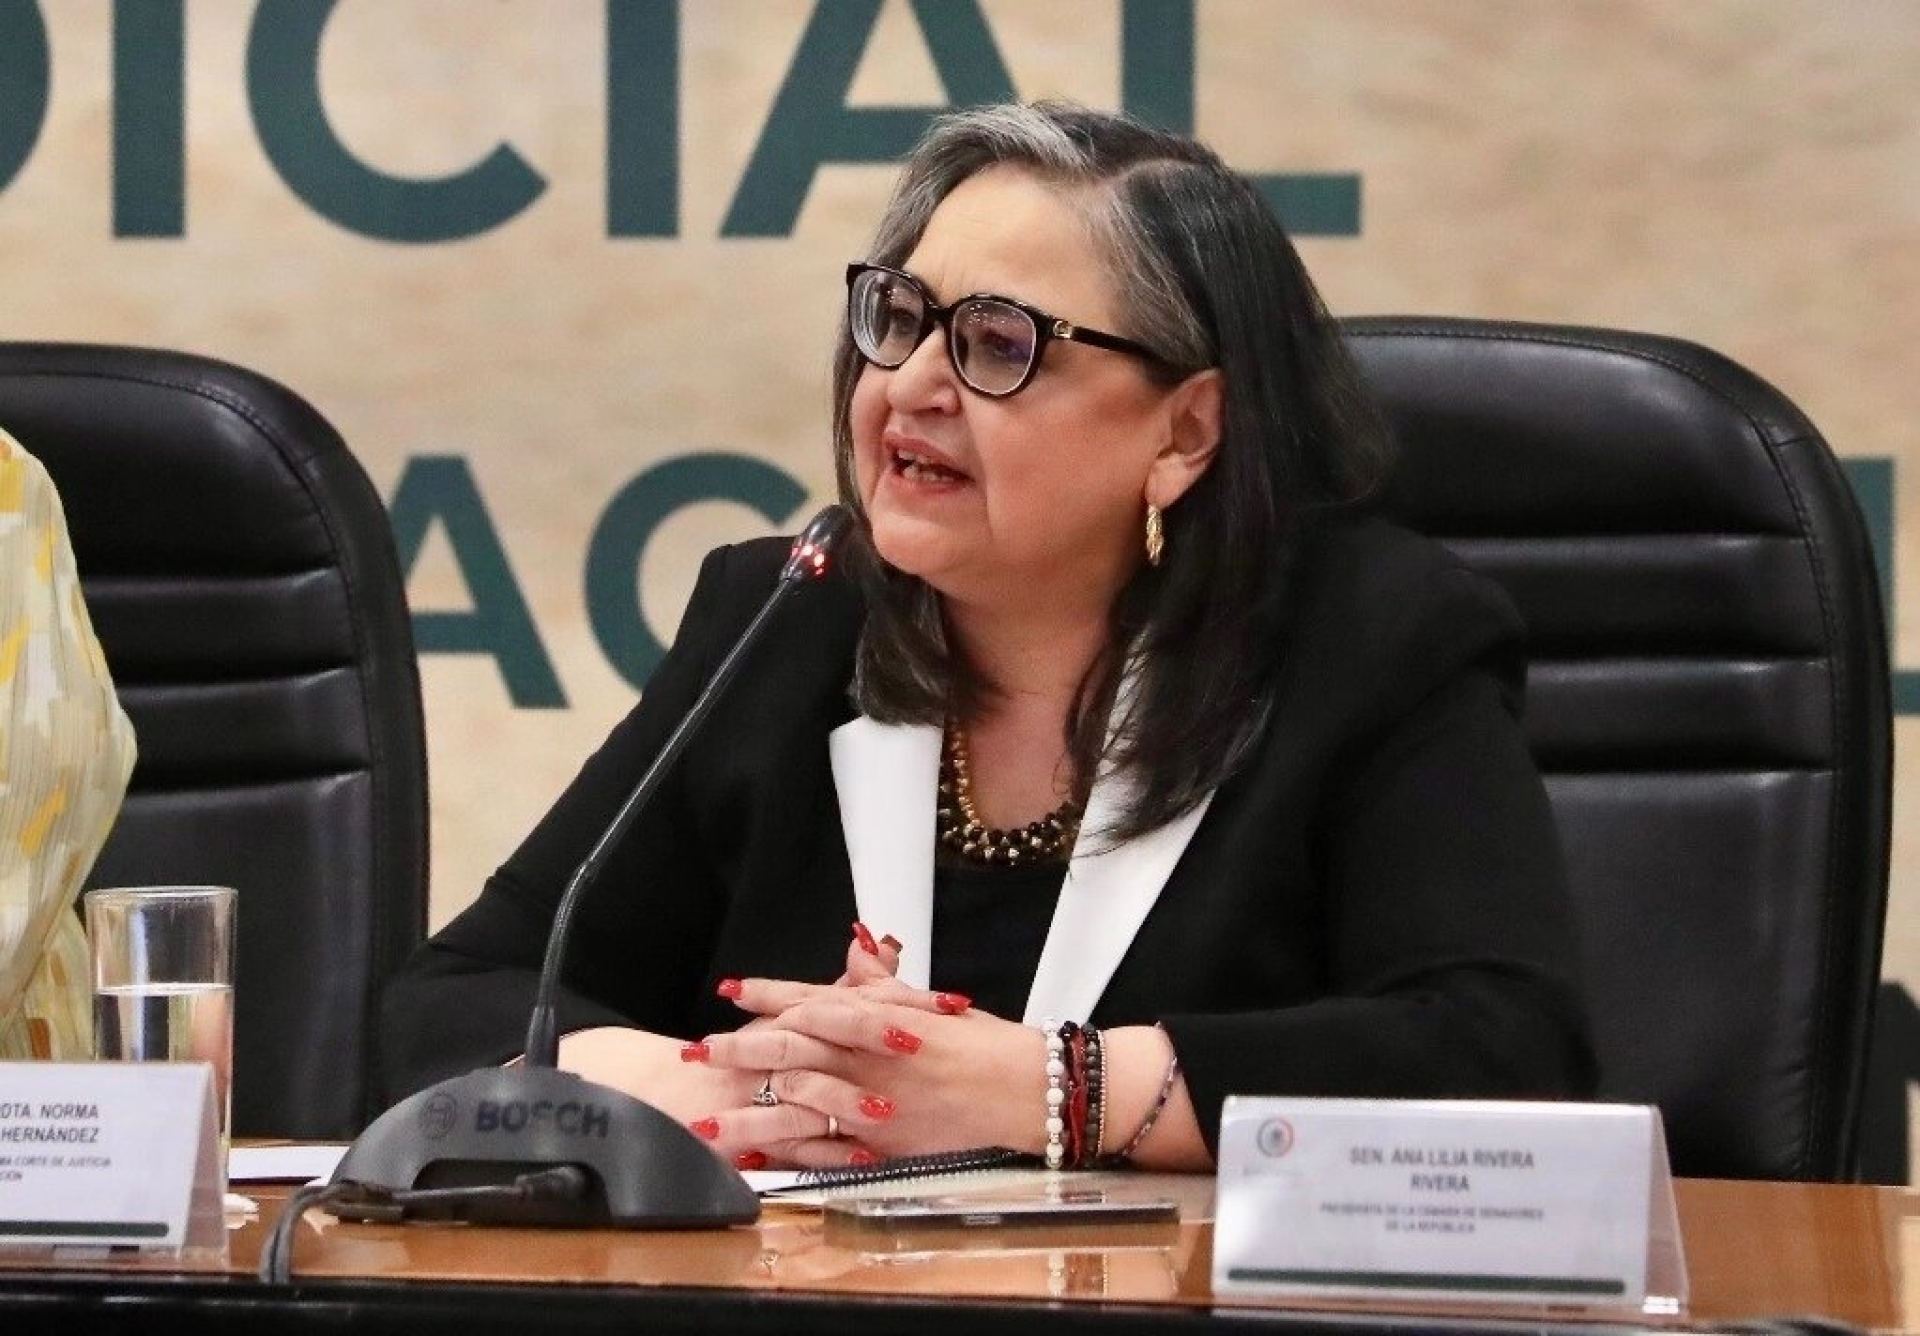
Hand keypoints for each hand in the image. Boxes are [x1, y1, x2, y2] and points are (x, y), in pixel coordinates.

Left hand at [687, 979, 1042, 1165]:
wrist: (1026, 1089)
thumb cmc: (984, 1043)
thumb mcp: (930, 1004)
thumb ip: (883, 982)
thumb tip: (855, 947)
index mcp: (879, 1017)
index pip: (811, 998)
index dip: (767, 994)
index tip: (731, 991)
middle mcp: (868, 1057)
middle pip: (789, 1049)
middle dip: (738, 1052)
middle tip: (698, 1054)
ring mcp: (873, 1104)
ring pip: (795, 1108)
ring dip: (747, 1118)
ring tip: (705, 1126)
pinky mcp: (884, 1146)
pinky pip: (825, 1154)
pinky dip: (789, 1158)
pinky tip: (756, 1163)